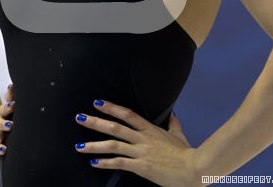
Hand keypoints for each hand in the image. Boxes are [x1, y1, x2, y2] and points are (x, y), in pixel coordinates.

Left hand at [74, 99, 196, 186]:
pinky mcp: (141, 166)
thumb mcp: (178, 134)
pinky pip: (120, 163)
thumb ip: (173, 124)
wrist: (193, 168)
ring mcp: (140, 152)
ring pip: (113, 145)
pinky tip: (94, 163)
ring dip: (94, 145)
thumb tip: (173, 115)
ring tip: (79, 146)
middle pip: (115, 127)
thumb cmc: (186, 153)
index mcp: (150, 129)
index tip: (97, 103)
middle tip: (80, 118)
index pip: (127, 114)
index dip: (111, 107)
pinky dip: (105, 163)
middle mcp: (142, 138)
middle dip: (96, 122)